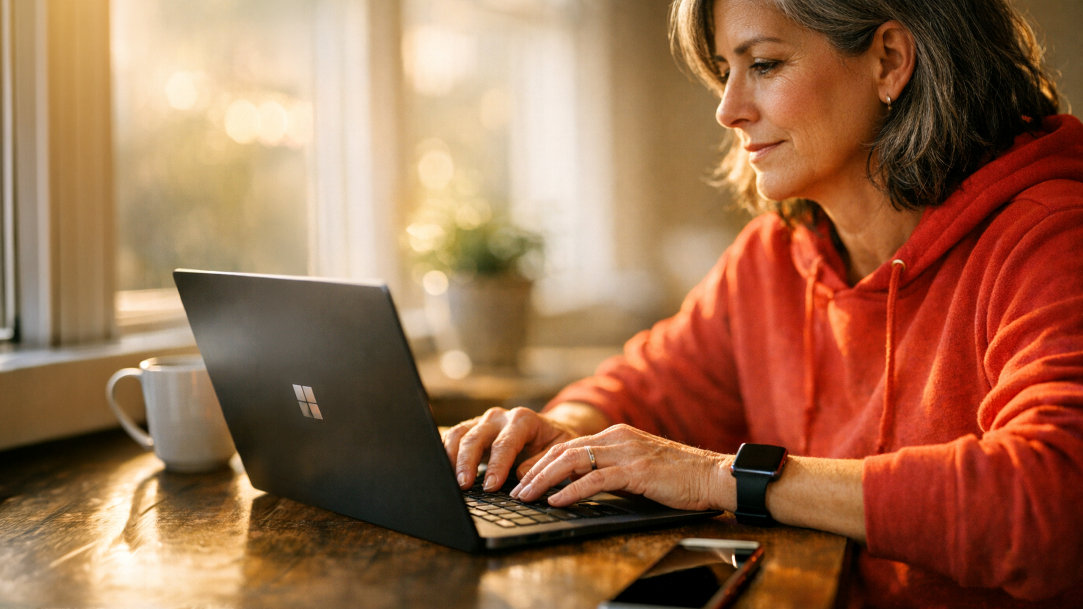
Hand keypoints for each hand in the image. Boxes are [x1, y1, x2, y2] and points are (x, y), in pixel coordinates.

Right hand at [442, 406, 580, 491]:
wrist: (547, 428)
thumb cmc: (552, 441)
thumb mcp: (558, 450)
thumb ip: (541, 462)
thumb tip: (520, 476)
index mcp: (522, 419)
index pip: (505, 443)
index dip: (497, 465)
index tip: (491, 486)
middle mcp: (499, 417)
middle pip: (476, 437)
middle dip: (467, 462)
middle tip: (464, 486)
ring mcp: (483, 421)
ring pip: (459, 434)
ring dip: (452, 457)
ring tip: (451, 480)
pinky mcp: (471, 428)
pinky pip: (452, 437)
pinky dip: (446, 452)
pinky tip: (444, 470)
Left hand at [510, 424, 728, 511]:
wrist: (713, 475)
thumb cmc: (679, 476)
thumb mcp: (638, 467)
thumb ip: (611, 470)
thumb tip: (581, 485)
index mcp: (616, 435)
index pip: (568, 445)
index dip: (541, 460)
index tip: (522, 476)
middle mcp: (617, 437)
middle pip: (563, 450)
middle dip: (534, 470)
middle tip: (515, 488)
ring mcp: (626, 451)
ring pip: (572, 460)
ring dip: (544, 479)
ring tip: (526, 495)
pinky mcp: (636, 470)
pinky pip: (595, 478)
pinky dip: (571, 490)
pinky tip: (556, 500)